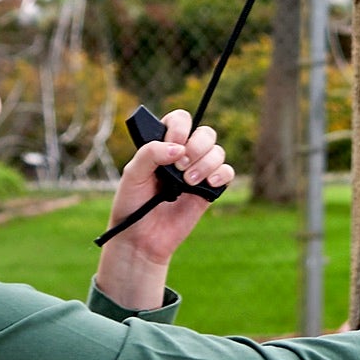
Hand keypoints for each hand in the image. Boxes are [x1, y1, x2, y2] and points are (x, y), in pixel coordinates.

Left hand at [92, 110, 231, 309]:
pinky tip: (208, 184)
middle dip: (196, 146)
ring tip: (188, 182)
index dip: (179, 128)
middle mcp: (183, 155)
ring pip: (217, 151)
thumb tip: (178, 149)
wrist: (140, 239)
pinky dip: (221, 174)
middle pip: (205, 132)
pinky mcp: (208, 191)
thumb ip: (150, 153)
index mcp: (164, 145)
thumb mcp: (132, 175)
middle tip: (180, 167)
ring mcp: (198, 172)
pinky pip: (227, 173)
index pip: (180, 120)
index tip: (172, 145)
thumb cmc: (132, 204)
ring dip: (205, 163)